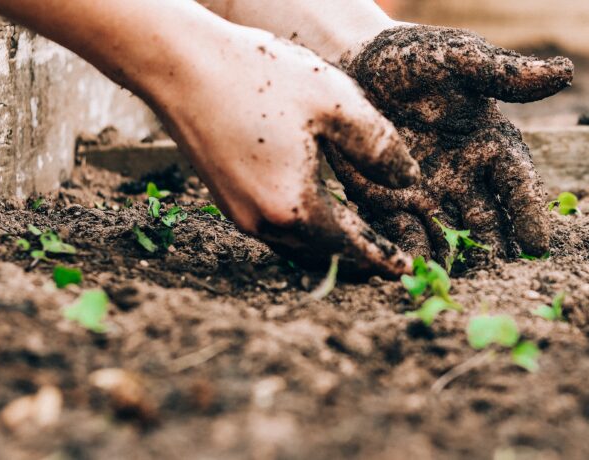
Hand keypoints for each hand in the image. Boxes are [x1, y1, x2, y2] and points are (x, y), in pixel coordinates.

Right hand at [146, 25, 419, 276]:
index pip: (351, 246)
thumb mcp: (335, 103)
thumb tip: (408, 180)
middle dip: (358, 259)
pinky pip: (275, 227)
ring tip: (360, 241)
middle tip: (389, 261)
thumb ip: (379, 146)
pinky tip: (319, 212)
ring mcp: (238, 212)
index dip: (382, 258)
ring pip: (296, 245)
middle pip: (322, 254)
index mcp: (294, 207)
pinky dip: (304, 229)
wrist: (181, 64)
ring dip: (329, 246)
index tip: (406, 271)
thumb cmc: (259, 77)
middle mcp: (262, 222)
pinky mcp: (225, 197)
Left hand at [328, 25, 572, 263]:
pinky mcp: (391, 204)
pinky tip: (413, 273)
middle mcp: (467, 178)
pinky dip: (411, 255)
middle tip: (502, 280)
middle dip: (496, 252)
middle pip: (489, 223)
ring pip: (450, 238)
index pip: (518, 184)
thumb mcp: (458, 59)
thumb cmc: (415, 58)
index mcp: (492, 146)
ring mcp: (430, 196)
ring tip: (459, 287)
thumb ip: (504, 74)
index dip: (529, 213)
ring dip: (456, 262)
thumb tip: (565, 72)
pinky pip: (404, 235)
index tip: (538, 244)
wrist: (355, 64)